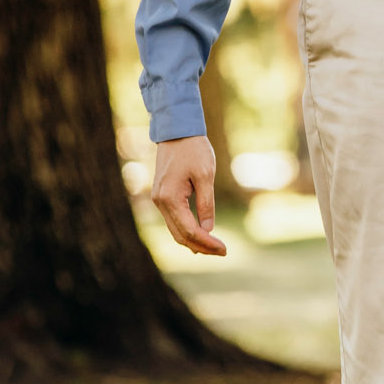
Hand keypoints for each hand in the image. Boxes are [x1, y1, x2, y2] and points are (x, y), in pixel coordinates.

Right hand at [152, 135, 227, 255]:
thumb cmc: (194, 150)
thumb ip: (206, 203)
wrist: (177, 131)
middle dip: (201, 246)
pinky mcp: (162, 196)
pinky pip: (174, 220)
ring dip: (194, 241)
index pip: (189, 230)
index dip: (207, 242)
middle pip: (180, 235)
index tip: (224, 249)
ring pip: (175, 230)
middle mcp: (160, 202)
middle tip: (223, 252)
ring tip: (214, 248)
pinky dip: (186, 231)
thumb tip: (208, 229)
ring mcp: (159, 200)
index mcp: (169, 198)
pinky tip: (200, 236)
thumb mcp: (205, 175)